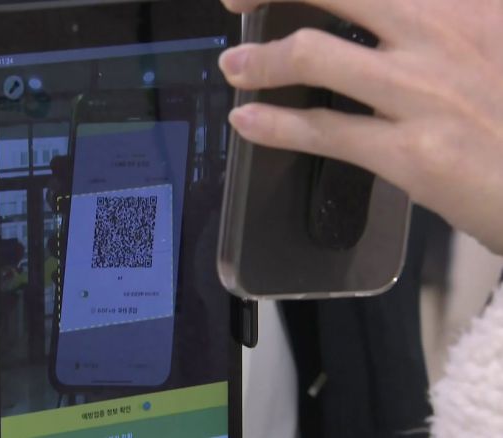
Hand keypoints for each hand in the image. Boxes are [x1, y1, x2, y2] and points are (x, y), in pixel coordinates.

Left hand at [219, 0, 502, 254]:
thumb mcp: (491, 39)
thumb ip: (442, 17)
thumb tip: (385, 14)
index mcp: (466, 1)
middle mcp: (444, 30)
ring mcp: (425, 90)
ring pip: (314, 55)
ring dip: (260, 61)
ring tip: (236, 67)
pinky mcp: (412, 151)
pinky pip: (323, 130)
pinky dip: (274, 125)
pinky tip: (248, 123)